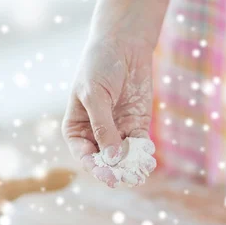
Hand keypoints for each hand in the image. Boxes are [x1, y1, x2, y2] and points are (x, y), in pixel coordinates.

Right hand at [62, 38, 154, 186]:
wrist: (123, 45)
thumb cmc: (99, 66)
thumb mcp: (95, 95)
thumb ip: (103, 127)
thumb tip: (112, 158)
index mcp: (76, 129)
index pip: (84, 156)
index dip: (96, 168)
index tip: (109, 176)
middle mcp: (95, 134)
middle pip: (105, 160)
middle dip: (117, 171)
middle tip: (129, 179)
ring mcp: (117, 131)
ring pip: (124, 157)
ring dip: (132, 166)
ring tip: (141, 173)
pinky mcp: (136, 126)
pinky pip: (139, 146)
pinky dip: (144, 154)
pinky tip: (148, 159)